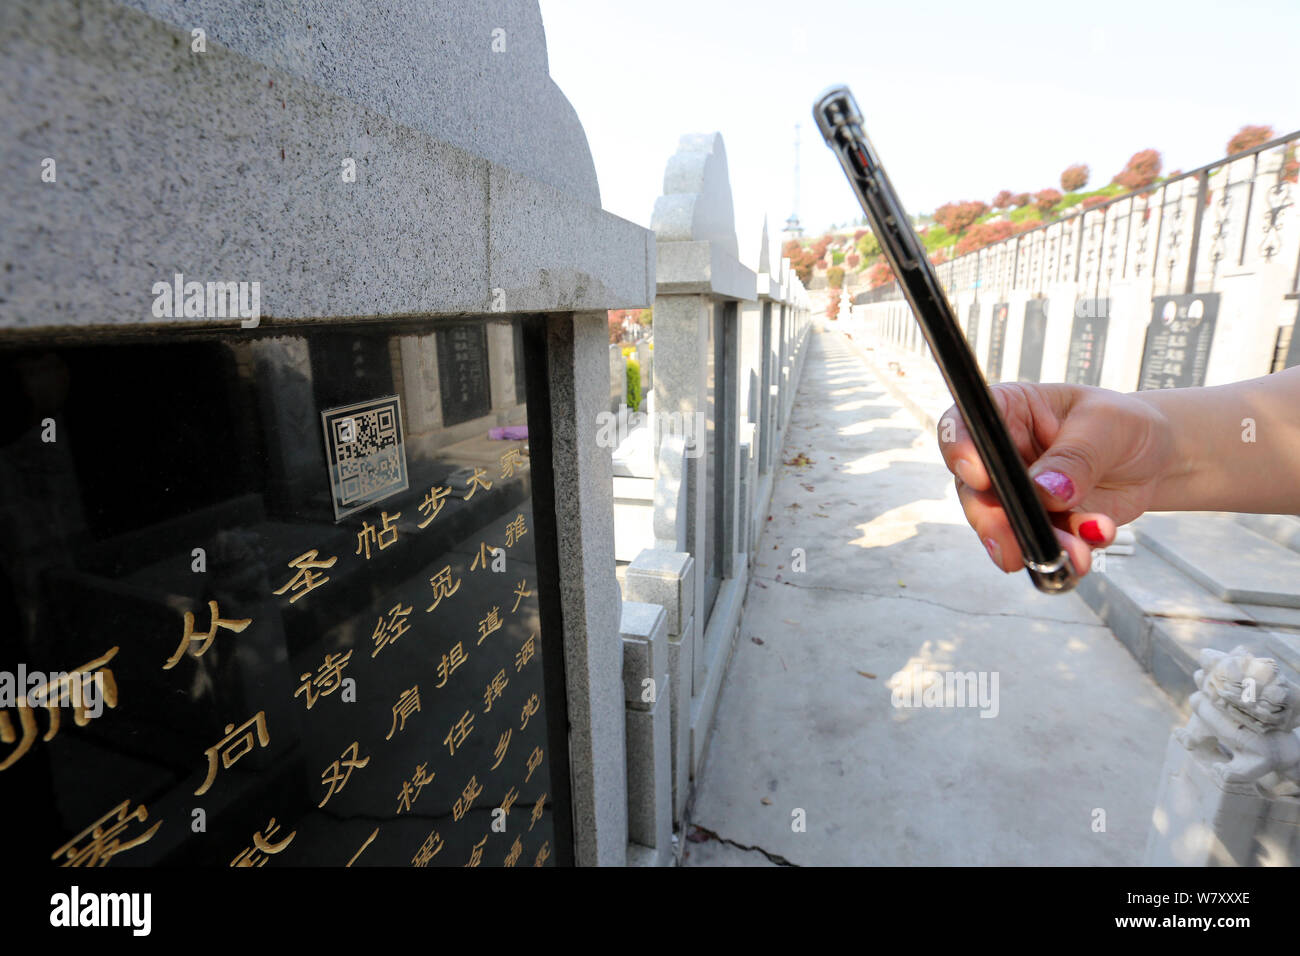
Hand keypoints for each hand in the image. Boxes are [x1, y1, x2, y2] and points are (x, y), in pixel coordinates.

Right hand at [937, 382, 1177, 575]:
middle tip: (1011, 545)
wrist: (1155, 458)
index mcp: (1008, 412)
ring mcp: (1018, 495)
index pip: (965, 425)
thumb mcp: (1105, 426)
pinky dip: (1067, 551)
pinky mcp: (1041, 525)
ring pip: (1005, 527)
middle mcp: (1002, 457)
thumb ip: (1074, 458)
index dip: (959, 449)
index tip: (978, 475)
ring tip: (1074, 555)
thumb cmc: (1123, 425)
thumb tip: (1044, 492)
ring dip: (1037, 545)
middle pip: (974, 490)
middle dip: (993, 521)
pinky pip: (1043, 545)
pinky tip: (1094, 539)